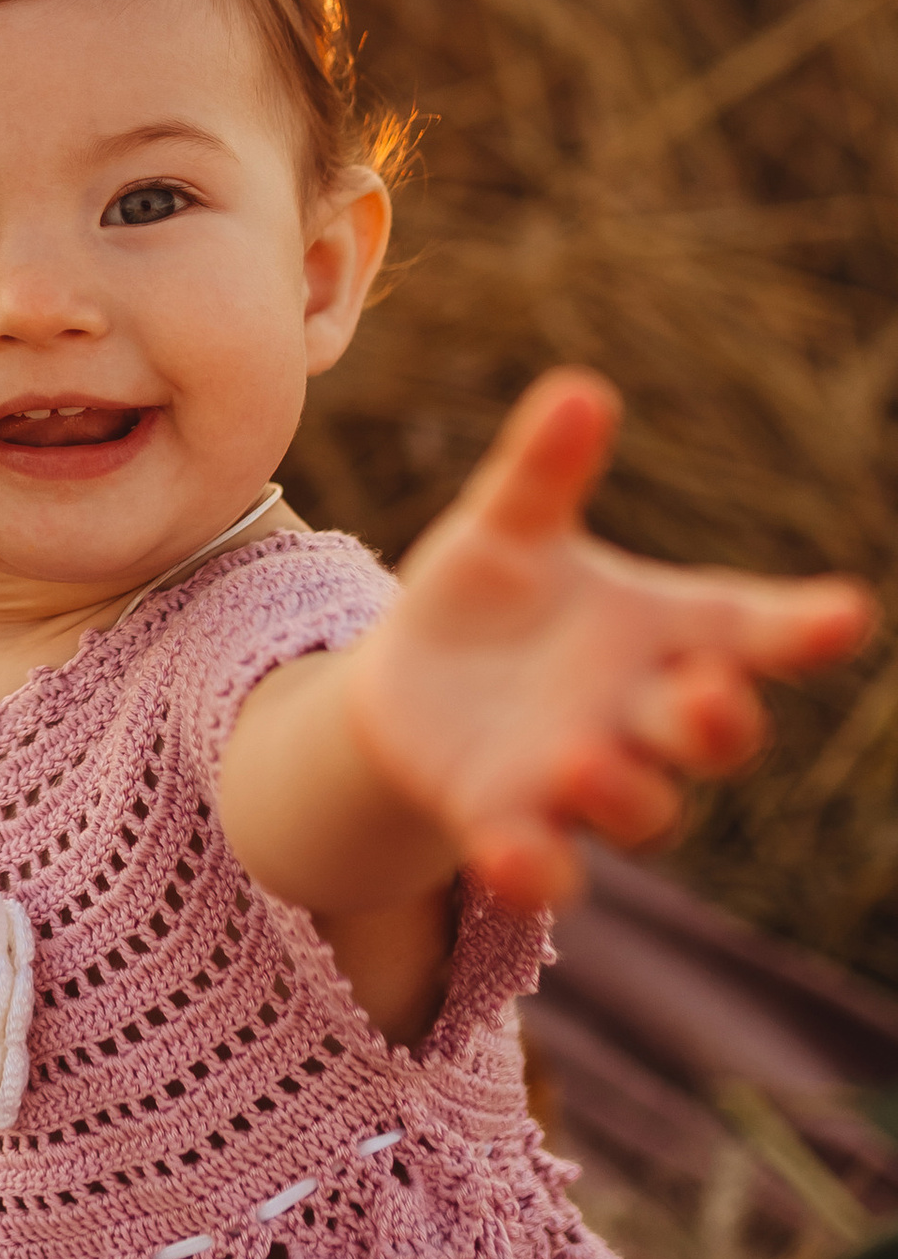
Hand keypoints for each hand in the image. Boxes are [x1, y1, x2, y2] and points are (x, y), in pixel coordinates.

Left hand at [349, 370, 874, 910]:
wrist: (413, 682)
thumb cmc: (492, 594)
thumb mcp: (509, 527)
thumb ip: (545, 471)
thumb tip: (580, 390)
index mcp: (664, 632)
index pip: (753, 629)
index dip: (802, 626)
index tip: (845, 612)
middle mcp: (643, 714)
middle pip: (714, 734)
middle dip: (718, 721)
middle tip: (708, 694)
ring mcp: (585, 779)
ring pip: (643, 809)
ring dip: (624, 792)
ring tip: (581, 759)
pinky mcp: (510, 824)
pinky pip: (544, 865)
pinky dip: (535, 868)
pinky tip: (513, 857)